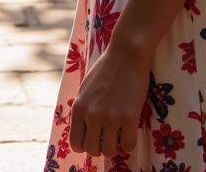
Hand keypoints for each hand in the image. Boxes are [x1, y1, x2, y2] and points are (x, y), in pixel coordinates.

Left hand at [68, 41, 149, 157]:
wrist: (126, 53)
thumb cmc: (106, 69)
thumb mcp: (85, 89)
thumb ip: (83, 110)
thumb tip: (84, 132)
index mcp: (78, 107)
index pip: (76, 143)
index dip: (86, 145)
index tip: (95, 138)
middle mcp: (91, 114)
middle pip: (92, 150)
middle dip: (101, 146)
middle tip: (109, 135)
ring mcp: (110, 117)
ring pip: (109, 151)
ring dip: (115, 146)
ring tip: (119, 133)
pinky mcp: (129, 117)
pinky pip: (128, 145)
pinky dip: (129, 143)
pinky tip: (130, 130)